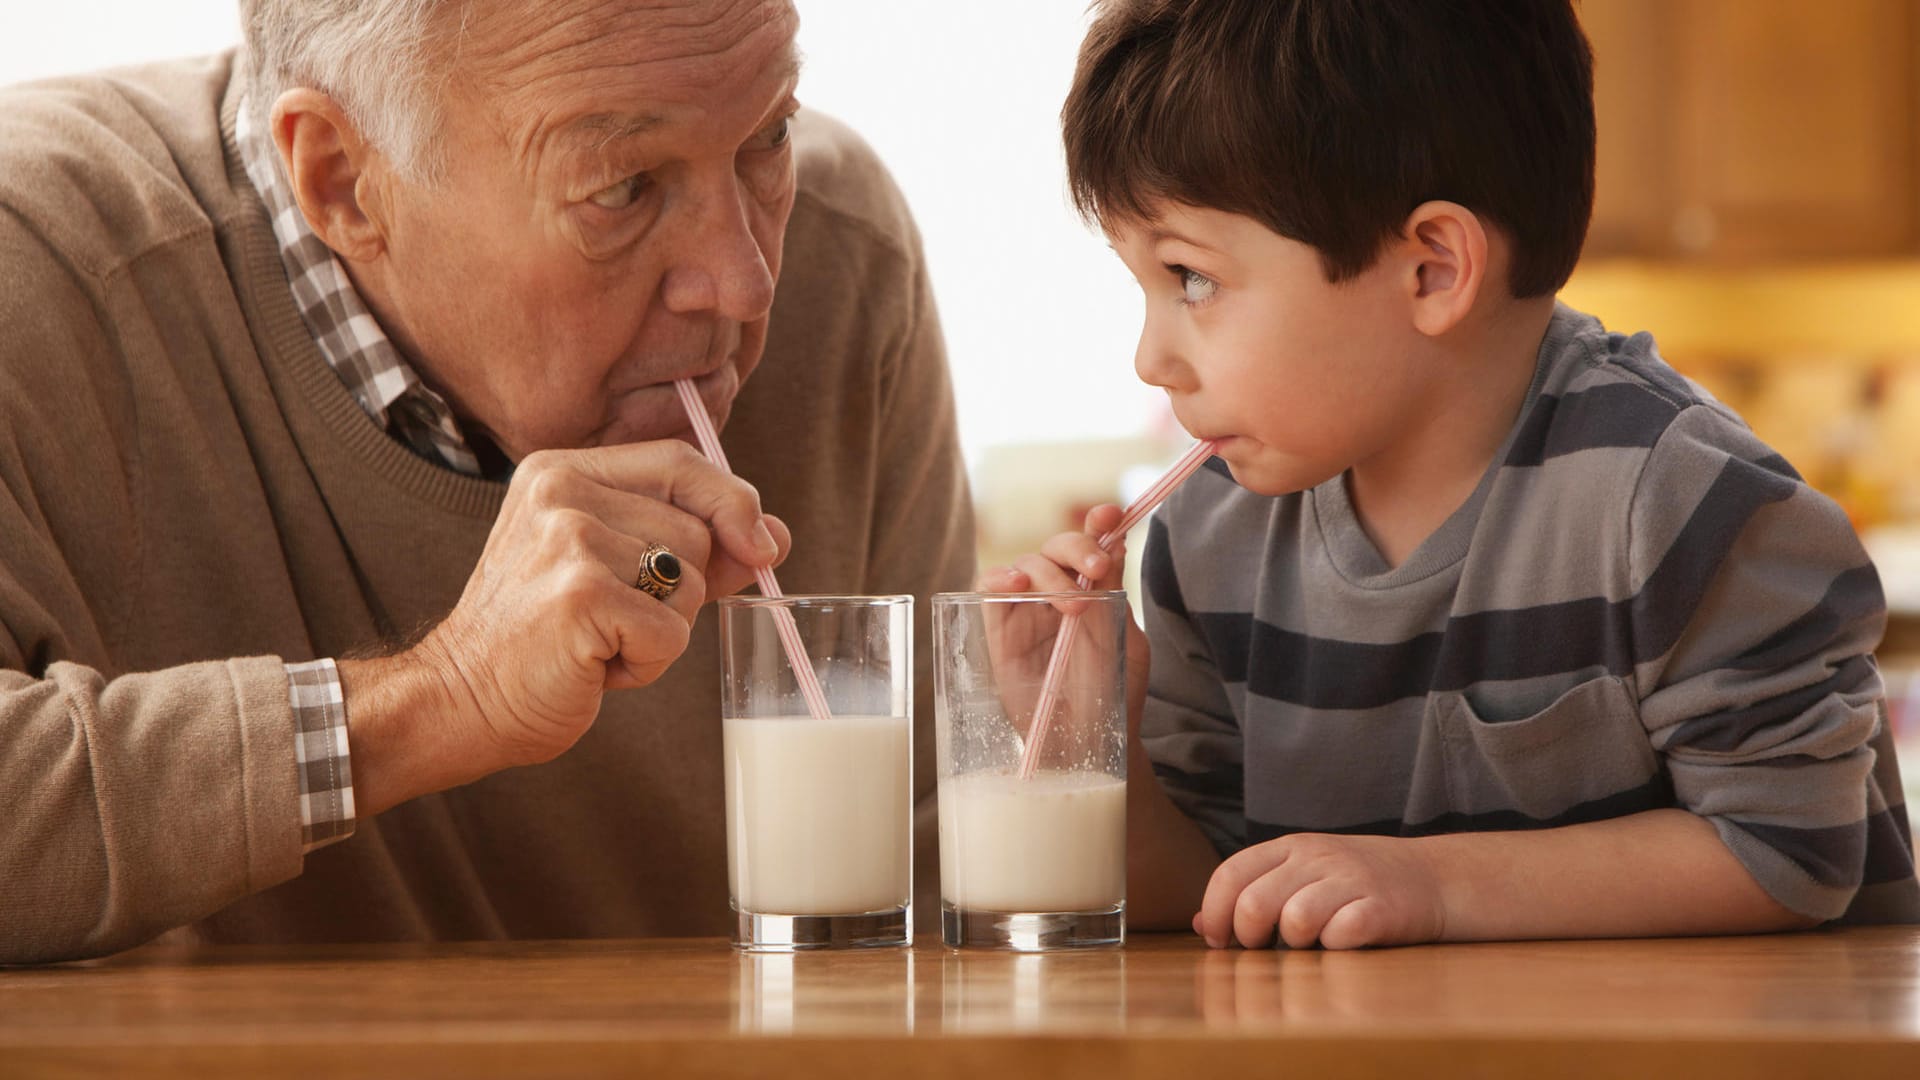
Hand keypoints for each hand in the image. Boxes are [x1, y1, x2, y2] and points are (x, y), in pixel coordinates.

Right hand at [404, 440, 788, 773]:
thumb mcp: (617, 571)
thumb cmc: (546, 637)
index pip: (681, 461)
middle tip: (614, 617)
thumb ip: (693, 545)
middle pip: (696, 530)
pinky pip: (672, 632)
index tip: (760, 548)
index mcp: (564, 470)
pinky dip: (647, 663)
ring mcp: (568, 539)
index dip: (732, 503)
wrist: (463, 699)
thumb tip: (774, 535)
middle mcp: (561, 492)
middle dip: (680, 591)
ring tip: (600, 640)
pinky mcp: (579, 595)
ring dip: (662, 630)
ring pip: (689, 583)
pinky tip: (594, 664)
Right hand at [978, 504, 1150, 740]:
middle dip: (1076, 548)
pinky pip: (987, 589)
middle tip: (1096, 568)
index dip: (1098, 523)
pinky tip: (1016, 582)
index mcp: (1094, 589)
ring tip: (1069, 602)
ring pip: (1025, 562)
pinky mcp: (998, 629)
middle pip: (1056, 547)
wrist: (1090, 742)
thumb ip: (1115, 591)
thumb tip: (1115, 541)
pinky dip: (997, 577)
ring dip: (1047, 570)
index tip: (1109, 515)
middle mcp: (1058, 592)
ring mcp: (1027, 609)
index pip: (1092, 544)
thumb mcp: (1125, 639)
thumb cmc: (1113, 695)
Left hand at [1193, 833, 1447, 949]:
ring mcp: (1352, 880)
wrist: (1436, 878)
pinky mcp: (1383, 908)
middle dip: (1249, 938)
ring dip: (1295, 945)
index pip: (1231, 873)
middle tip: (1263, 949)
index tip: (1219, 941)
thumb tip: (1200, 925)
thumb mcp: (1302, 875)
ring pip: (1294, 921)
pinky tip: (1345, 943)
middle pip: (1254, 904)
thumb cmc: (1357, 883)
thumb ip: (1253, 893)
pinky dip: (1335, 948)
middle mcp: (1318, 857)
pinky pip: (1340, 935)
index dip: (1215, 913)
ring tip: (1311, 943)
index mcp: (1291, 846)